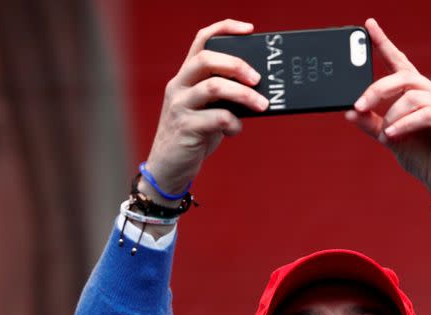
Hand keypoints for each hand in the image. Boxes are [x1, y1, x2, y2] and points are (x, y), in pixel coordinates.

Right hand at [143, 19, 268, 198]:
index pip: (201, 40)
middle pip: (207, 59)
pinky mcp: (186, 128)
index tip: (250, 30)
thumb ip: (223, 97)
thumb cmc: (194, 136)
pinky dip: (234, 124)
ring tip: (262, 105)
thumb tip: (259, 89)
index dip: (224, 29)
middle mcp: (179, 86)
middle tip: (258, 79)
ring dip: (244, 94)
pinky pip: (217, 118)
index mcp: (185, 77)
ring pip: (214, 87)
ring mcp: (180, 106)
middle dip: (237, 65)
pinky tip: (235, 130)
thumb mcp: (206, 110)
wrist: (168, 168)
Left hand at [346, 18, 430, 213]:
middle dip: (376, 89)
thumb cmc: (424, 159)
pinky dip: (405, 124)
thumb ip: (371, 124)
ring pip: (412, 96)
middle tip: (358, 105)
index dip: (384, 44)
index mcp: (418, 94)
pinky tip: (395, 135)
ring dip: (392, 116)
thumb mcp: (390, 139)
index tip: (368, 25)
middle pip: (402, 77)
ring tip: (387, 136)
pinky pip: (425, 114)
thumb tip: (348, 111)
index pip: (399, 64)